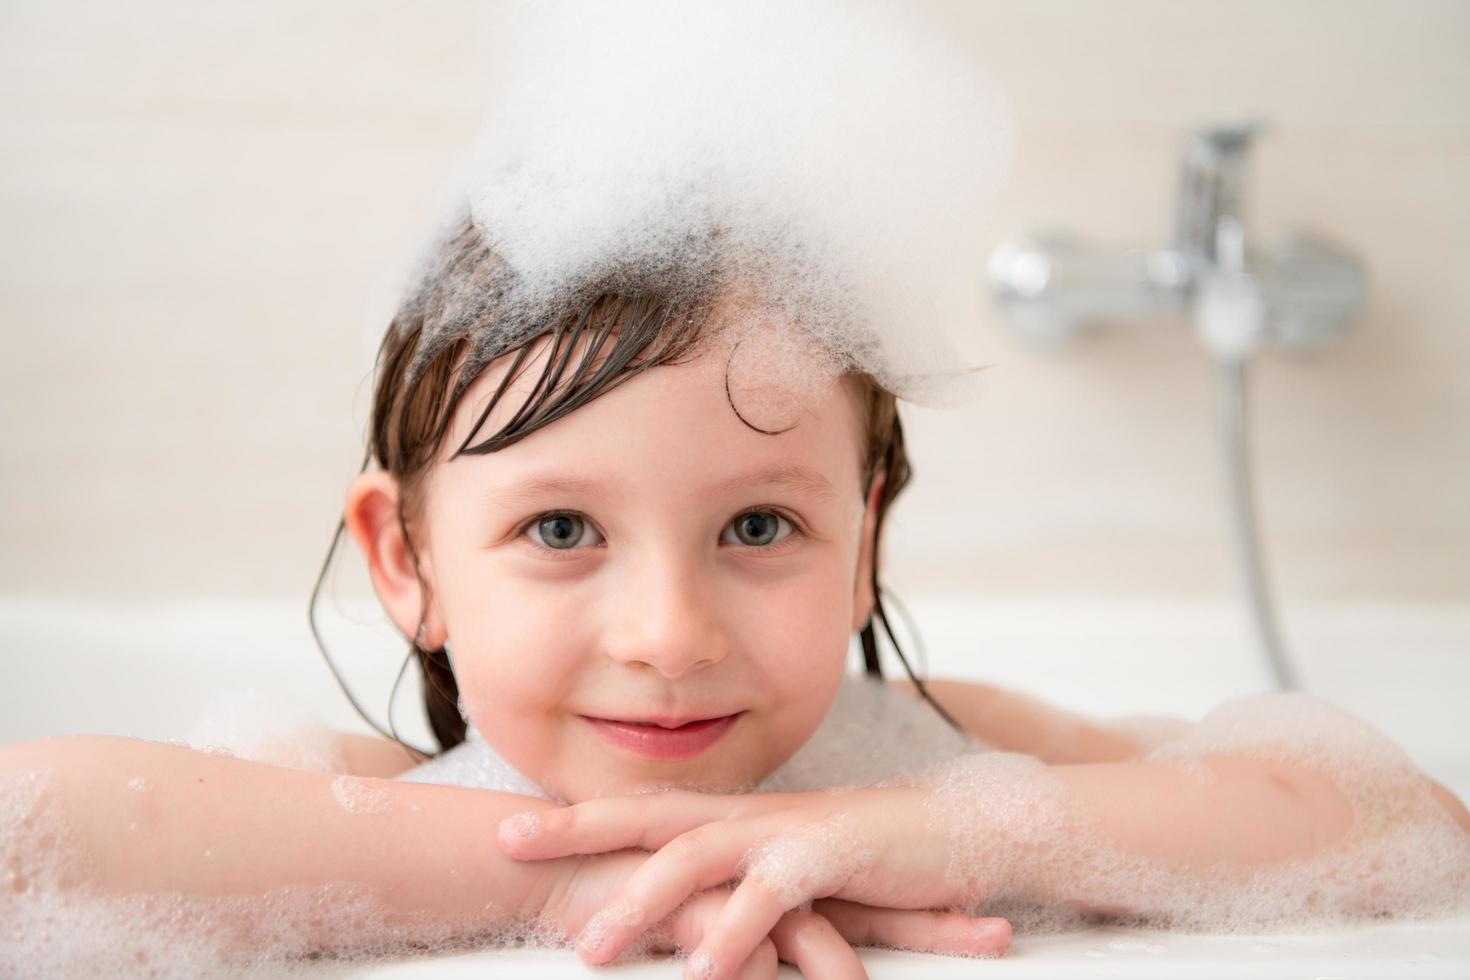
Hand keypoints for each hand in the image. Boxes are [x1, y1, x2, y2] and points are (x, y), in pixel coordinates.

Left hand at [502, 786, 1008, 978]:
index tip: (511, 829)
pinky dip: (737, 932)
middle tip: (508, 845)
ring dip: (641, 902)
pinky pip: (772, 897)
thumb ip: (738, 884)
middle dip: (576, 830)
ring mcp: (786, 833)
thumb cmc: (869, 859)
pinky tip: (706, 971)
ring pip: (696, 859)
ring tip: (592, 949)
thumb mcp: (790, 870)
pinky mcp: (828, 858)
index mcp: (735, 817)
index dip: (576, 819)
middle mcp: (750, 816)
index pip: (641, 812)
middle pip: (647, 817)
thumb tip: (686, 919)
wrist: (957, 829)